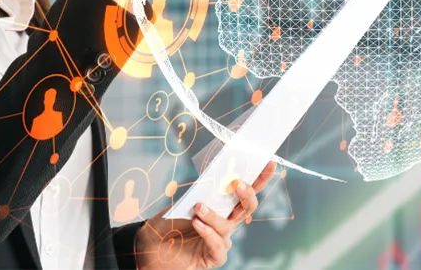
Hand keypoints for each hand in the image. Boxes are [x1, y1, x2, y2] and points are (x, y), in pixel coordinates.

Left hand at [133, 161, 276, 268]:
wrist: (151, 248)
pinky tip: (197, 224)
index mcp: (222, 206)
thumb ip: (196, 191)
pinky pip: (219, 247)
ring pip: (229, 226)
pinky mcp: (213, 257)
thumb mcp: (180, 201)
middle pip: (247, 208)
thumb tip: (209, 178)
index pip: (244, 190)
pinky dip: (208, 233)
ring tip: (198, 208)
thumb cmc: (167, 223)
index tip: (269, 162)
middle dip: (247, 194)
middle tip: (237, 183)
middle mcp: (226, 222)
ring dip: (215, 215)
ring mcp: (221, 240)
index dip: (260, 178)